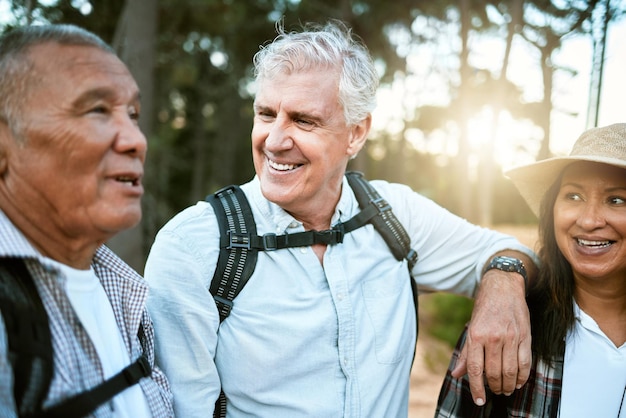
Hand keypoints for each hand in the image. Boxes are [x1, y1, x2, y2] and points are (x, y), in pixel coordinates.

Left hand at [451, 269, 530, 405]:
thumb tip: (457, 374)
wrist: (503, 287)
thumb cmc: (485, 309)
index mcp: (476, 335)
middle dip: (494, 388)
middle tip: (495, 391)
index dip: (477, 388)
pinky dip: (522, 377)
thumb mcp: (471, 328)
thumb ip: (465, 353)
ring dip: (508, 386)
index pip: (476, 369)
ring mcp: (511, 337)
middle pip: (494, 373)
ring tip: (505, 389)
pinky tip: (518, 382)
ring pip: (510, 372)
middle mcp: (493, 337)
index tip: (479, 400)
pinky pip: (525, 364)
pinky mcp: (525, 336)